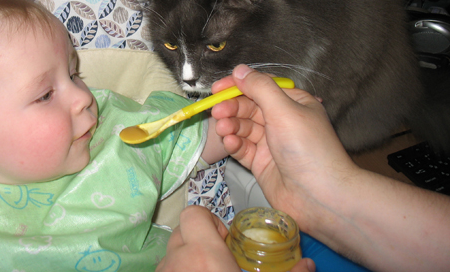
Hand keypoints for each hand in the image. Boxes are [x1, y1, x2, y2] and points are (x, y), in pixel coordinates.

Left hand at [157, 205, 314, 271]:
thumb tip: (308, 265)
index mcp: (203, 254)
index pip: (193, 214)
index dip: (209, 221)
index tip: (226, 242)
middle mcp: (176, 261)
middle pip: (181, 233)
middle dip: (199, 241)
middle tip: (219, 262)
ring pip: (171, 256)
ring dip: (187, 261)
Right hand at [210, 65, 356, 228]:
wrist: (320, 197)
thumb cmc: (307, 148)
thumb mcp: (283, 110)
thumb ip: (260, 87)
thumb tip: (239, 70)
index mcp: (293, 103)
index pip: (261, 87)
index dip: (238, 86)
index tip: (217, 88)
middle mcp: (282, 121)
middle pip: (249, 107)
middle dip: (232, 107)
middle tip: (217, 111)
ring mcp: (271, 143)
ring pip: (244, 128)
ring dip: (231, 125)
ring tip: (223, 129)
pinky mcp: (262, 163)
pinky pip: (243, 148)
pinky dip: (235, 144)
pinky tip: (231, 143)